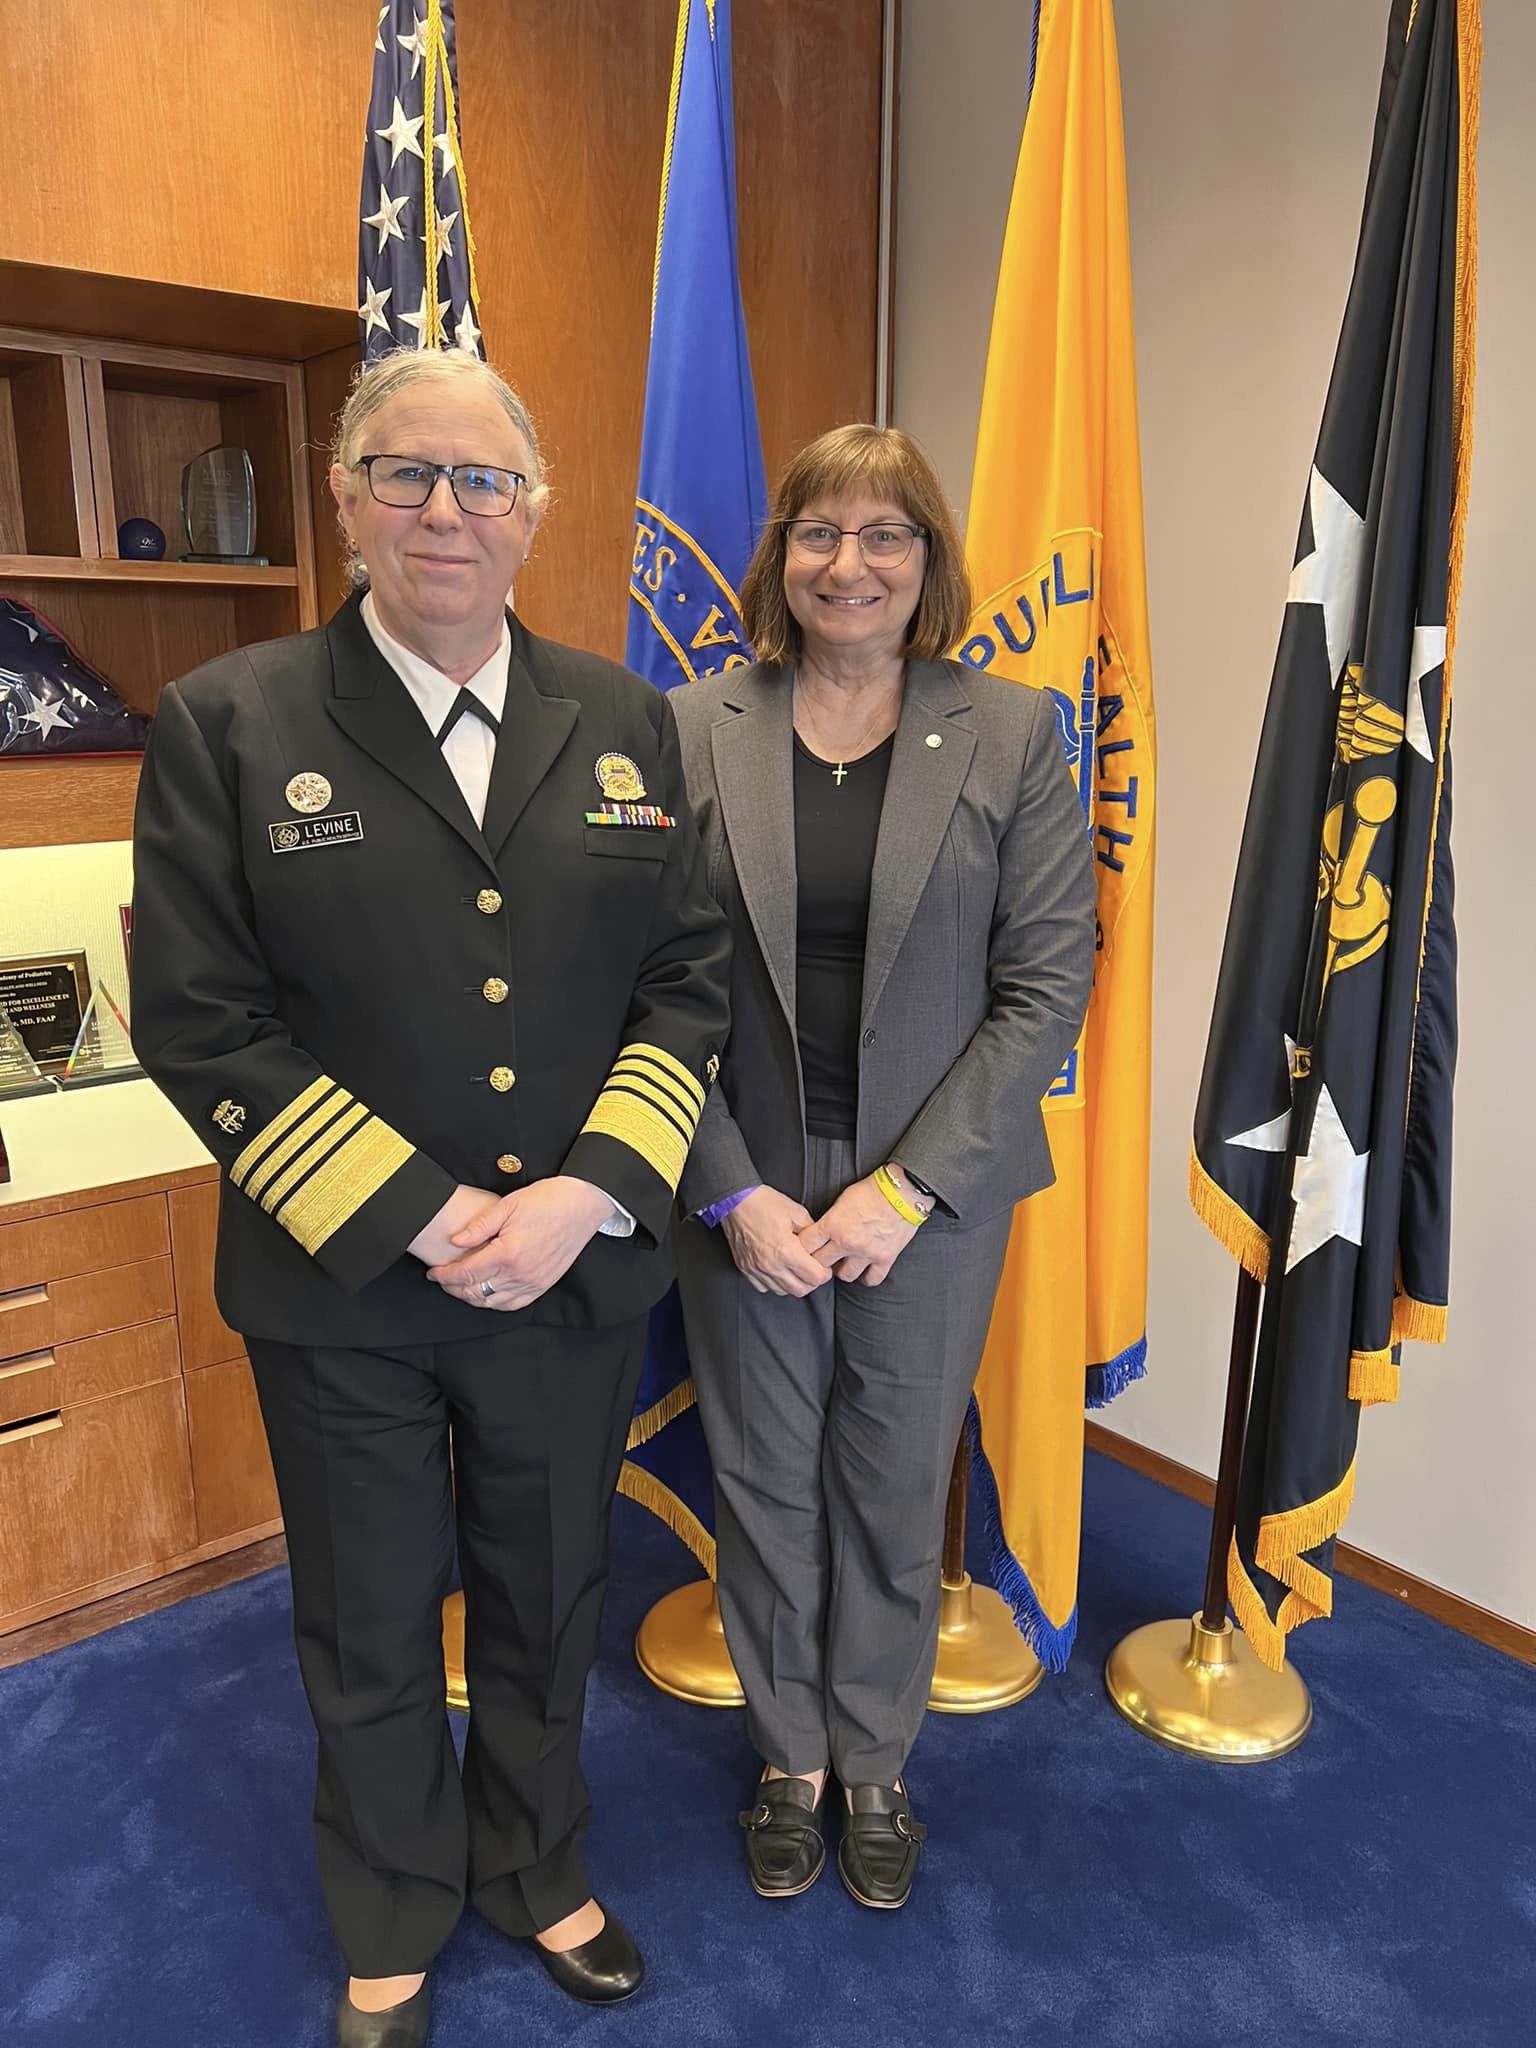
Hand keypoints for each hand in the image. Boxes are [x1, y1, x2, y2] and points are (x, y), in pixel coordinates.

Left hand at [426, 1176, 613, 1310]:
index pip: (466, 1273)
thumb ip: (479, 1226)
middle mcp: (520, 1274)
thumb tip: (455, 1242)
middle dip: (454, 1288)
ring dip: (472, 1297)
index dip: (445, 1276)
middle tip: (442, 1279)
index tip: (433, 1273)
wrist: (582, 1204)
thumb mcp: (508, 1205)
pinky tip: (487, 1293)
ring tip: (461, 1286)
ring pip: (493, 1302)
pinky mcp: (544, 1284)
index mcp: (508, 1253)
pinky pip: (514, 1305)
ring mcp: (534, 1282)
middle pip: (476, 1292)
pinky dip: (495, 1303)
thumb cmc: (547, 1200)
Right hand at [720, 1186, 834, 1296]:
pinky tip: (777, 1271)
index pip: (814, 1278)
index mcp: (786, 1250)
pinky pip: (763, 1287)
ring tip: (794, 1270)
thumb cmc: (764, 1203)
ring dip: (792, 1283)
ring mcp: (756, 1269)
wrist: (736, 1201)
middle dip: (811, 1282)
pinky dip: (773, 1283)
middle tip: (812, 1270)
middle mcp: (771, 1264)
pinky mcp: (745, 1269)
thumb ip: (812, 1233)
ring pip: (782, 1291)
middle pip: (800, 1290)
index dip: (824, 1273)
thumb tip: (820, 1246)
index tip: (824, 1268)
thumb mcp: (797, 1213)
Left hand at [797, 1174, 919, 1286]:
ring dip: (842, 1269)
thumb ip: (830, 1219)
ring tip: (843, 1262)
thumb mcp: (842, 1200)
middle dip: (817, 1261)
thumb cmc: (872, 1190)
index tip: (804, 1248)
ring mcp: (866, 1252)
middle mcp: (847, 1242)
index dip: (802, 1247)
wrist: (903, 1190)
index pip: (805, 1245)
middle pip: (820, 1264)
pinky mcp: (885, 1258)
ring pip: (844, 1275)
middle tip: (821, 1258)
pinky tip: (864, 1269)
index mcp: (833, 1224)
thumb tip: (820, 1232)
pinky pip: (871, 1279)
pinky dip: (866, 1277)